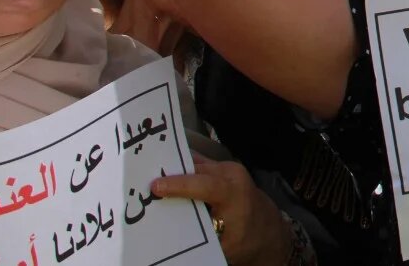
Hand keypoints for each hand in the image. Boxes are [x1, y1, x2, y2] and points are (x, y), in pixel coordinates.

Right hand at [152, 159, 289, 265]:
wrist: (268, 231)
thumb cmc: (246, 240)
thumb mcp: (223, 245)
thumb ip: (198, 236)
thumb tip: (169, 234)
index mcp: (234, 194)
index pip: (204, 184)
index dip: (179, 184)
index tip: (155, 186)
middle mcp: (232, 175)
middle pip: (195, 169)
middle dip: (169, 173)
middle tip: (139, 177)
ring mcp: (228, 168)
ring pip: (195, 164)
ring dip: (174, 170)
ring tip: (146, 175)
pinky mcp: (223, 168)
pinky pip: (198, 165)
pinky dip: (182, 170)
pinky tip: (163, 175)